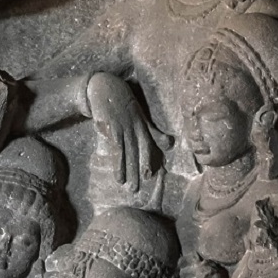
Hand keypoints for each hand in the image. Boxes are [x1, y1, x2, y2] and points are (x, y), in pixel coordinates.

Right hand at [88, 72, 164, 191]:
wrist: (106, 88)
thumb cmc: (125, 103)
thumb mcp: (142, 117)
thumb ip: (154, 132)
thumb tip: (171, 144)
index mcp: (144, 126)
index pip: (150, 146)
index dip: (151, 161)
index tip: (154, 176)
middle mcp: (136, 129)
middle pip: (140, 154)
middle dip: (140, 171)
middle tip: (140, 189)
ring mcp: (124, 130)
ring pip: (129, 155)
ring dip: (129, 172)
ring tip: (130, 188)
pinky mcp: (112, 130)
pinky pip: (117, 151)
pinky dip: (118, 165)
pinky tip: (118, 177)